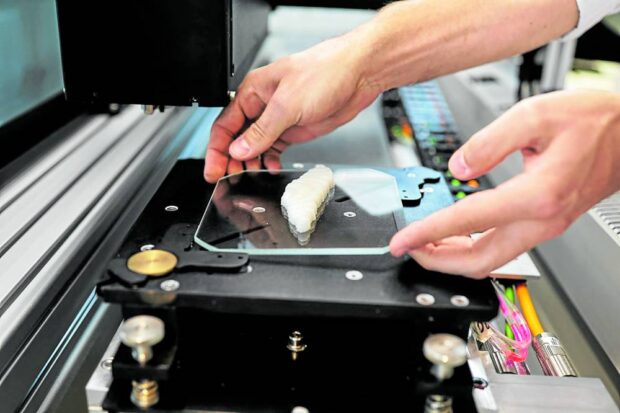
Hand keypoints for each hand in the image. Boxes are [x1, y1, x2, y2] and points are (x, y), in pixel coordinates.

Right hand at [204, 31, 380, 182]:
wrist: (358, 73)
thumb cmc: (325, 72)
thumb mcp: (287, 104)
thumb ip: (262, 131)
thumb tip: (239, 149)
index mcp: (253, 92)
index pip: (225, 125)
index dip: (216, 150)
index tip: (213, 170)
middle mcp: (263, 105)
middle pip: (237, 138)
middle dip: (231, 159)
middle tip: (230, 179)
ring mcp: (279, 118)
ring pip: (255, 146)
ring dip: (251, 162)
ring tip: (250, 176)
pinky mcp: (294, 128)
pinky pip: (274, 148)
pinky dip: (270, 160)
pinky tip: (270, 168)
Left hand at [389, 90, 619, 277]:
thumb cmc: (594, 120)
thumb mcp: (534, 115)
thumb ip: (489, 142)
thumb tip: (457, 168)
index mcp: (536, 194)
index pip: (466, 222)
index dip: (426, 234)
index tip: (400, 241)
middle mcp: (541, 220)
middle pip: (478, 262)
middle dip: (436, 260)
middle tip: (408, 248)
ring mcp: (545, 227)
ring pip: (491, 259)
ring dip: (453, 256)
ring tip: (425, 242)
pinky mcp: (546, 223)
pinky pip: (502, 247)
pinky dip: (473, 246)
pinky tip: (457, 233)